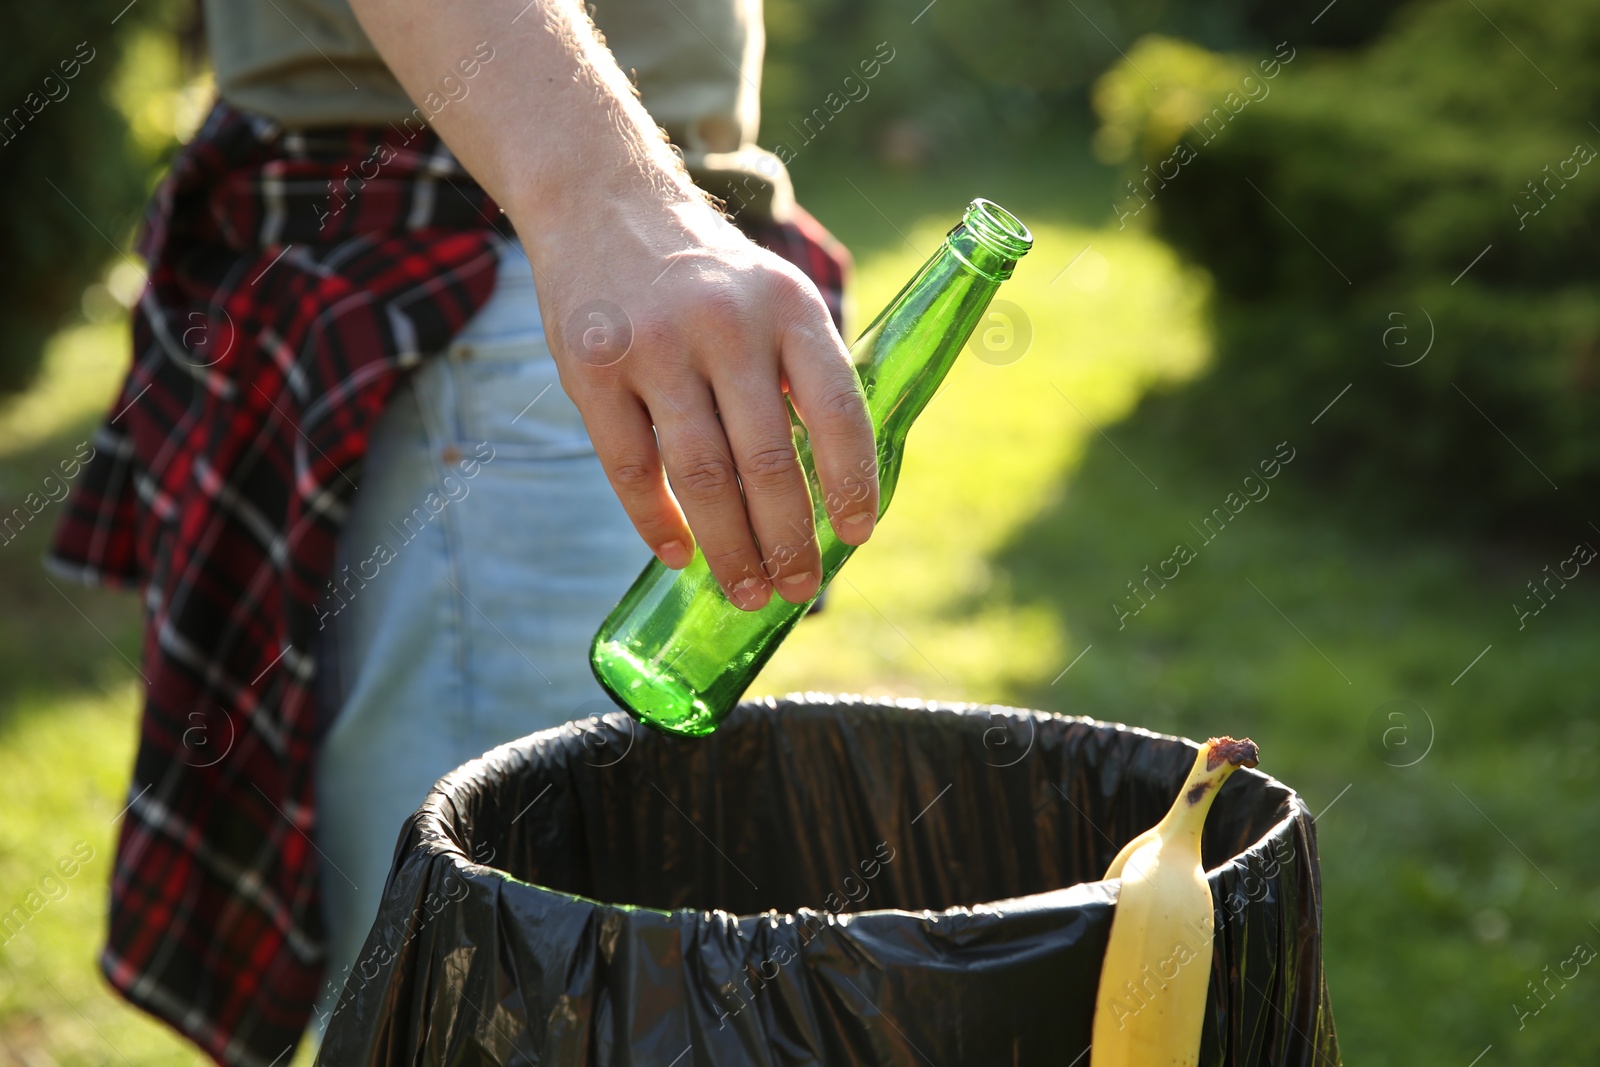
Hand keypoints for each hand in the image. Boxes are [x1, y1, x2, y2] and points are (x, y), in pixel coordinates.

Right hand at [528, 196, 878, 610]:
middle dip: (788, 541)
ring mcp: (654, 346)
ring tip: (747, 591)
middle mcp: (725, 324)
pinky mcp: (592, 368)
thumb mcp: (774, 296)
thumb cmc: (707, 277)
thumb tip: (836, 486)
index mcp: (788, 307)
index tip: (857, 536)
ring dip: (730, 549)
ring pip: (703, 477)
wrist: (604, 203)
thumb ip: (803, 373)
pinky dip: (657, 523)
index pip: (838, 411)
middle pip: (769, 462)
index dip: (853, 483)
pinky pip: (631, 468)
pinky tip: (679, 555)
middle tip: (798, 588)